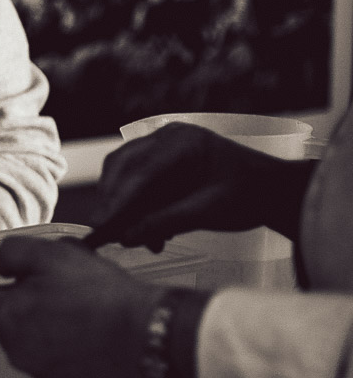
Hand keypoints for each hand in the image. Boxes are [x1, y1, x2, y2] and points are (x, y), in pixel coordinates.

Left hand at [0, 235, 160, 377]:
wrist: (144, 332)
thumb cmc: (98, 294)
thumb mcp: (51, 253)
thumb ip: (13, 253)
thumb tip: (2, 266)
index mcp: (6, 319)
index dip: (19, 283)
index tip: (44, 280)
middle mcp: (16, 353)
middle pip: (14, 322)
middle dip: (33, 308)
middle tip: (68, 295)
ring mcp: (42, 375)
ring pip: (36, 344)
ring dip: (51, 331)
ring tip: (84, 316)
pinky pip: (60, 365)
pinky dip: (70, 353)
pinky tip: (93, 339)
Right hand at [88, 123, 306, 248]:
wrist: (276, 191)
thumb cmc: (251, 195)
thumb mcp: (209, 211)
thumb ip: (165, 222)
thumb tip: (125, 237)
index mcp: (182, 141)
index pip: (138, 172)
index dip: (117, 201)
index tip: (101, 226)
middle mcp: (167, 138)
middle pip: (122, 167)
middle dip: (114, 203)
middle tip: (108, 233)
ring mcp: (163, 148)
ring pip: (125, 176)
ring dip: (125, 209)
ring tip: (140, 240)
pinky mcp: (163, 163)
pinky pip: (138, 184)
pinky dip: (138, 208)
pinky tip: (151, 233)